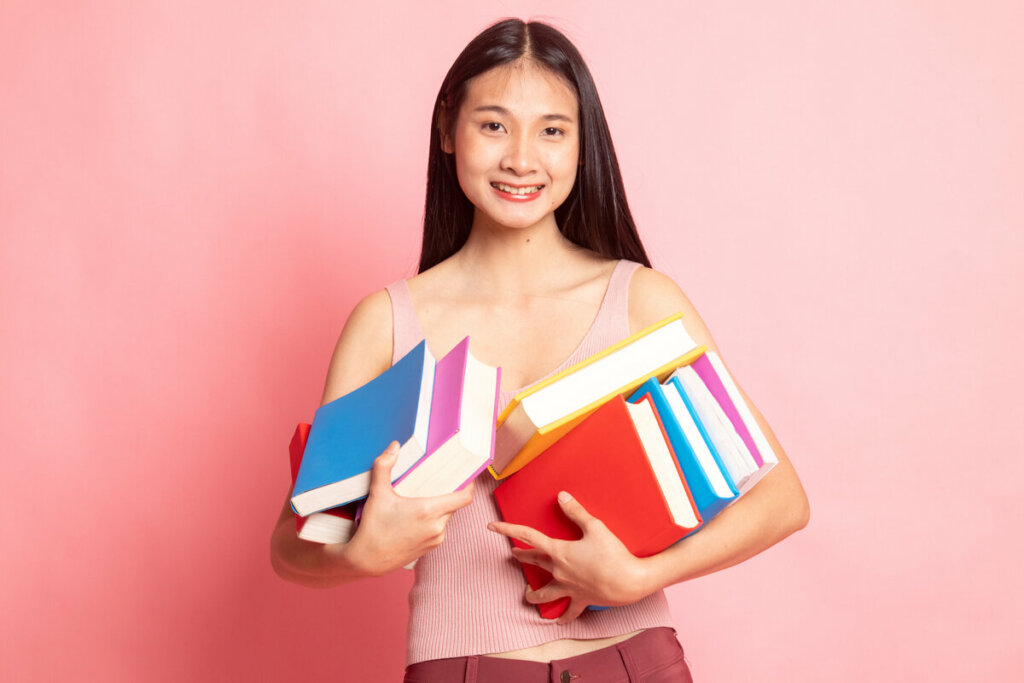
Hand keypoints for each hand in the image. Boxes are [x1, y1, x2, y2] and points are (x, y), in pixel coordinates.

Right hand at [342, 442, 473, 575]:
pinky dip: (434, 521)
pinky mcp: (430, 548)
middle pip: (454, 505)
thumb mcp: (377, 494)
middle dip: (449, 493)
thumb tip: (394, 446)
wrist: (366, 560)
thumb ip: (384, 466)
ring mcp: (435, 539)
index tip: (466, 475)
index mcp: (430, 511)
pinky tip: (418, 517)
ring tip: (425, 499)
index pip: (464, 497)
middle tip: (439, 482)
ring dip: (440, 508)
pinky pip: (439, 529)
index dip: (469, 485)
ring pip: (447, 517)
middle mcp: (437, 527)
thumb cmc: (373, 528)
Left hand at [488, 491, 652, 622]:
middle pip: (535, 562)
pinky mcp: (582, 600)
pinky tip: (558, 620)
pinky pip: (569, 611)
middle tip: (513, 553)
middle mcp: (559, 571)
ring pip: (545, 594)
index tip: (493, 527)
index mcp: (559, 552)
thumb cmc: (613, 553)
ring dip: (534, 594)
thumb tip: (561, 496)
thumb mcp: (595, 527)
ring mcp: (569, 588)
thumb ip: (576, 512)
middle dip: (522, 556)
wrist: (630, 581)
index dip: (508, 530)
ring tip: (527, 595)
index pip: (528, 537)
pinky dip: (563, 616)